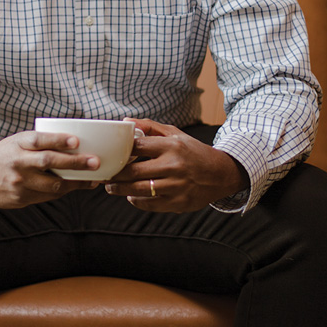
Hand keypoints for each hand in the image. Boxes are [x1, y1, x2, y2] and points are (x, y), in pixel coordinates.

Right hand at [0, 130, 100, 208]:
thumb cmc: (5, 154)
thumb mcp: (17, 142)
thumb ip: (40, 142)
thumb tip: (76, 143)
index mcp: (17, 144)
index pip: (38, 139)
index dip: (57, 139)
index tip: (76, 140)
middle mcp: (17, 162)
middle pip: (48, 162)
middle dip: (75, 163)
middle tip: (95, 162)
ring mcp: (18, 183)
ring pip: (52, 185)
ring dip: (76, 183)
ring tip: (93, 179)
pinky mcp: (20, 199)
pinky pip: (47, 196)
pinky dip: (63, 191)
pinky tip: (75, 187)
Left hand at [105, 119, 248, 211]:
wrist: (220, 174)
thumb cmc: (192, 152)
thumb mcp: (175, 134)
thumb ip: (149, 127)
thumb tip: (125, 122)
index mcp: (171, 146)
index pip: (137, 146)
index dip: (120, 151)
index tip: (110, 154)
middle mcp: (174, 165)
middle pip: (134, 171)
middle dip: (115, 175)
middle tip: (106, 175)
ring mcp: (176, 186)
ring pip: (139, 189)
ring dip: (120, 189)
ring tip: (112, 187)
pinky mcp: (178, 203)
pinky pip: (150, 204)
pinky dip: (137, 201)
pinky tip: (131, 196)